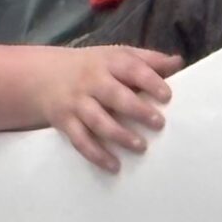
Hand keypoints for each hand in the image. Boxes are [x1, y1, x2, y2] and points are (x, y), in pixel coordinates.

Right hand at [36, 46, 180, 171]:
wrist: (43, 77)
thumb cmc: (94, 67)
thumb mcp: (118, 56)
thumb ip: (149, 61)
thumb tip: (178, 62)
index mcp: (110, 62)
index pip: (132, 69)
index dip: (150, 82)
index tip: (167, 96)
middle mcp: (92, 82)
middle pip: (115, 96)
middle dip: (137, 110)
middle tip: (159, 124)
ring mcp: (77, 103)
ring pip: (98, 121)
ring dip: (119, 135)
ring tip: (141, 147)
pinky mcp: (65, 123)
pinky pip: (80, 141)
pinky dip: (97, 155)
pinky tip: (114, 166)